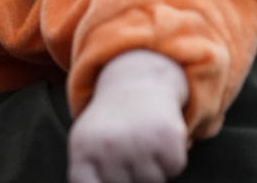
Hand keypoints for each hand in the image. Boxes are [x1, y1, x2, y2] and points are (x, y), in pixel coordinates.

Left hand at [69, 51, 188, 182]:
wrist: (136, 84)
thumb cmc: (109, 124)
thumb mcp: (85, 146)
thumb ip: (90, 176)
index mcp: (84, 151)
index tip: (111, 176)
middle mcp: (109, 147)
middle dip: (129, 179)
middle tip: (126, 156)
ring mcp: (139, 142)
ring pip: (153, 182)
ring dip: (152, 171)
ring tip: (141, 146)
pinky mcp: (167, 137)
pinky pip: (173, 169)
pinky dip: (169, 160)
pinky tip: (156, 140)